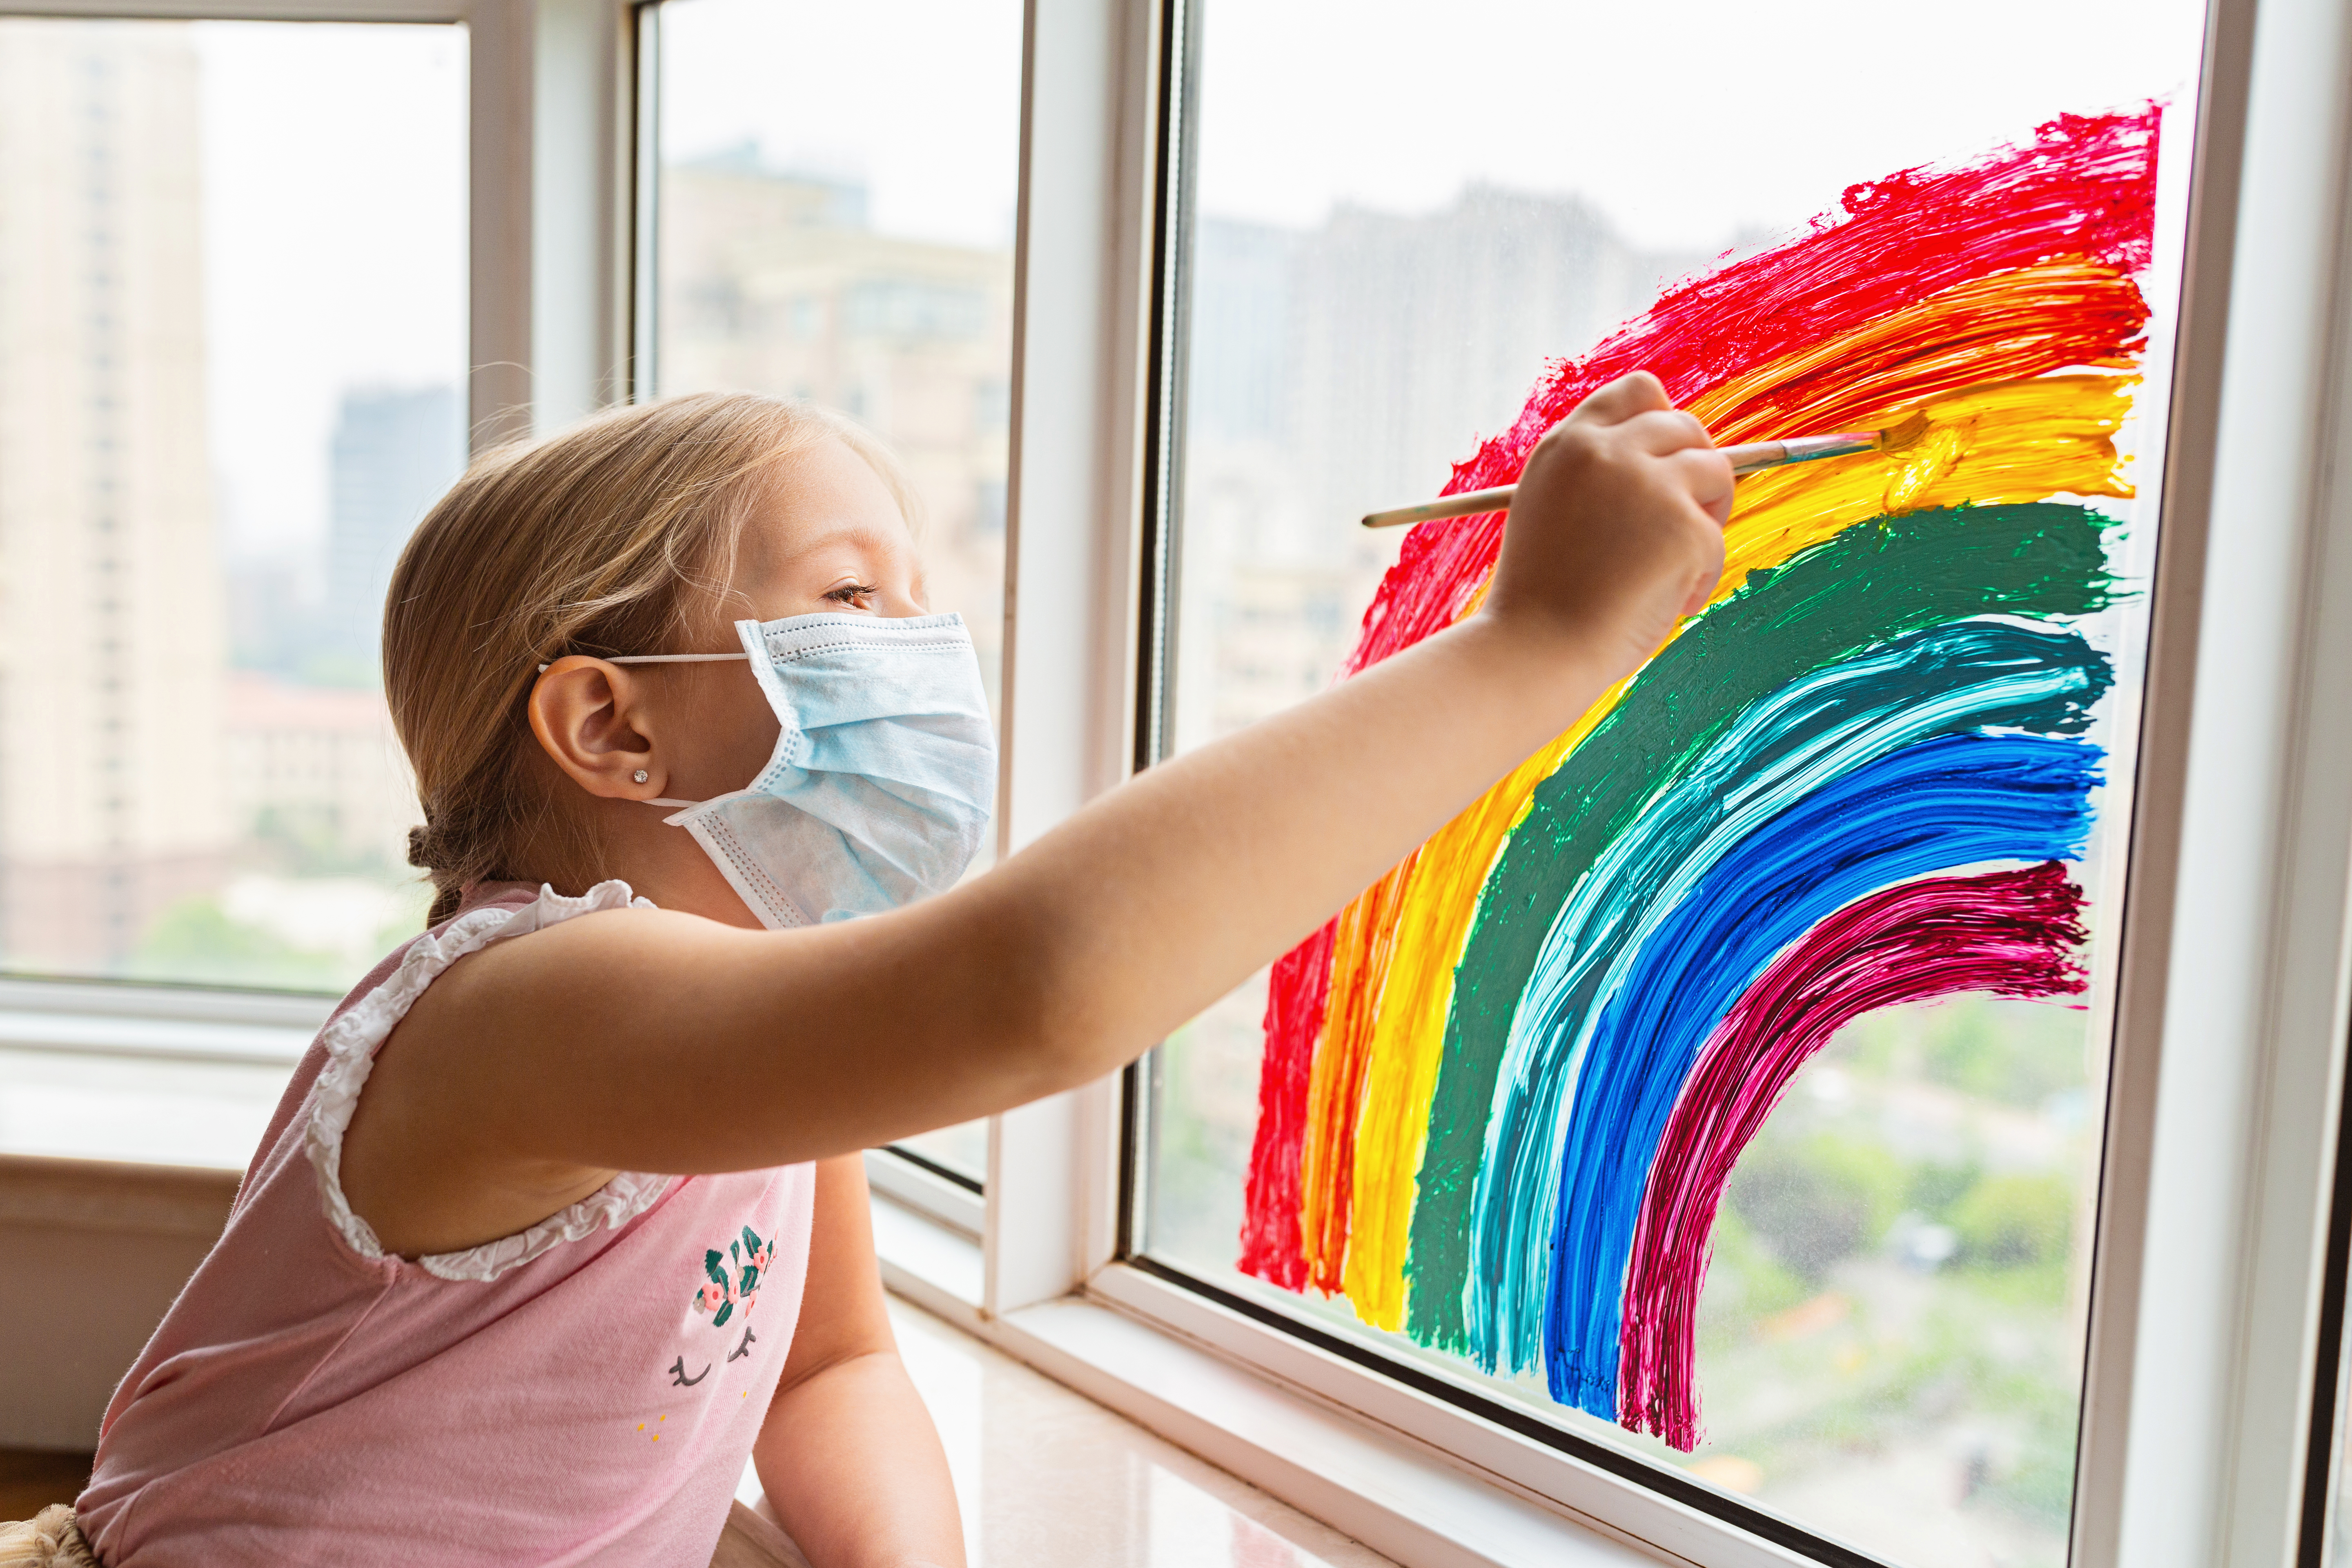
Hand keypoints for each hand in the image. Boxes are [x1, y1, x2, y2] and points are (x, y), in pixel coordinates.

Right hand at [1474, 371, 1733, 680]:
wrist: (1535, 650)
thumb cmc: (1541, 597)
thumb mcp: (1551, 509)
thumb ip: (1597, 474)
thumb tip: (1670, 460)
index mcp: (1568, 443)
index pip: (1638, 392)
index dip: (1662, 422)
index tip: (1663, 463)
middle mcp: (1606, 450)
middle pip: (1686, 426)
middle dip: (1693, 472)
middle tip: (1678, 526)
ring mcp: (1647, 483)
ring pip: (1716, 472)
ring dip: (1706, 517)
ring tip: (1674, 566)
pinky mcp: (1683, 525)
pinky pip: (1716, 539)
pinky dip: (1700, 576)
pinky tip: (1666, 603)